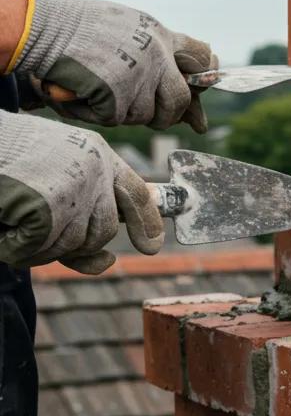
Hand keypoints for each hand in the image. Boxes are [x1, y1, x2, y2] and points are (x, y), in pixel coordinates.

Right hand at [0, 111, 162, 273]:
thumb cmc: (5, 155)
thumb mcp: (53, 171)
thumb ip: (84, 207)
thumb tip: (109, 262)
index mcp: (97, 153)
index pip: (137, 193)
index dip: (147, 222)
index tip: (151, 247)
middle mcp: (94, 169)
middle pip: (102, 232)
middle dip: (74, 245)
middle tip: (39, 233)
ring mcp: (74, 189)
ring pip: (70, 246)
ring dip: (38, 246)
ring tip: (11, 217)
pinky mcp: (48, 208)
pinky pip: (36, 249)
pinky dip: (13, 247)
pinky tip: (1, 224)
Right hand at [11, 0, 216, 132]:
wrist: (40, 26)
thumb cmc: (79, 28)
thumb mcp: (127, 28)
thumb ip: (157, 55)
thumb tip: (194, 99)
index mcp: (159, 35)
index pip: (202, 58)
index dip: (204, 77)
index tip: (201, 86)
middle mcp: (156, 55)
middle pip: (179, 101)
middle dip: (165, 114)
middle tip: (143, 110)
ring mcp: (139, 75)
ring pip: (145, 115)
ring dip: (123, 111)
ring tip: (99, 86)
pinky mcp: (117, 94)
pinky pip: (115, 119)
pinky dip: (96, 112)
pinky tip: (83, 92)